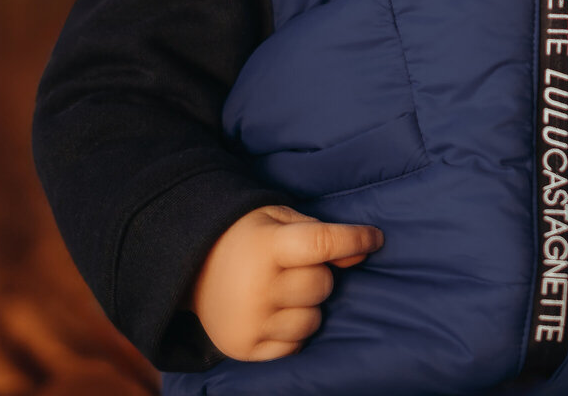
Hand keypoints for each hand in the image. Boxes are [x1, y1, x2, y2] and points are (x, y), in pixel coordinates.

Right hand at [191, 205, 383, 360]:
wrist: (190, 267)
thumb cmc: (249, 238)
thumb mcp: (280, 219)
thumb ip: (323, 232)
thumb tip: (364, 251)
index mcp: (267, 246)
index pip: (323, 243)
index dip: (355, 240)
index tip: (376, 238)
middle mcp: (258, 287)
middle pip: (321, 286)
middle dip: (318, 275)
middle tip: (296, 268)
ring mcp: (251, 321)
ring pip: (312, 321)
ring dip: (306, 307)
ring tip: (282, 293)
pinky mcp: (245, 348)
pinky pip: (294, 346)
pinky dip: (292, 332)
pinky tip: (274, 313)